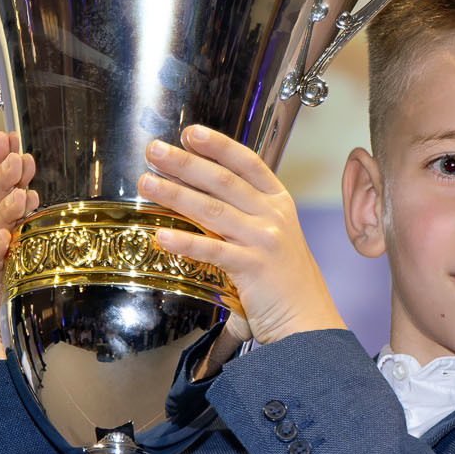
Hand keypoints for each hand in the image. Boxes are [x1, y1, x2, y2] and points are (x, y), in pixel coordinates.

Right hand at [0, 130, 38, 340]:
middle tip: (16, 157)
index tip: (7, 135)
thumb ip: (33, 200)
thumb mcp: (42, 232)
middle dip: (4, 176)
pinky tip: (6, 237)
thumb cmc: (38, 272)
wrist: (27, 320)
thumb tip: (28, 164)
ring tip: (21, 193)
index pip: (1, 182)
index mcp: (10, 216)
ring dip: (7, 208)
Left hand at [138, 125, 345, 344]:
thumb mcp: (272, 237)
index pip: (246, 163)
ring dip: (174, 194)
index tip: (190, 133)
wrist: (308, 321)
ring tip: (146, 183)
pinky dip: (184, 242)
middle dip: (184, 163)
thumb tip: (197, 195)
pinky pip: (212, 251)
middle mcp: (273, 216)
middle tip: (154, 151)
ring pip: (212, 210)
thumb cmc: (284, 281)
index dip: (218, 145)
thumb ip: (243, 216)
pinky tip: (160, 236)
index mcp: (278, 202)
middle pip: (223, 180)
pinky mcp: (254, 269)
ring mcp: (265, 241)